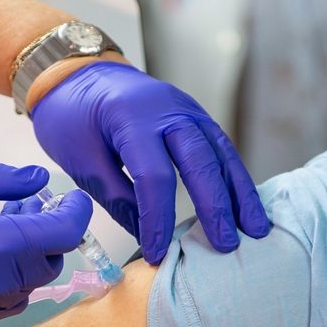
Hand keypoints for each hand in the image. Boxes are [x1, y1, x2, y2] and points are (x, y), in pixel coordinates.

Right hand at [0, 159, 91, 324]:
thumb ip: (1, 179)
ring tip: (12, 217)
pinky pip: (5, 299)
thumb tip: (39, 180)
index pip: (58, 234)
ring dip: (32, 252)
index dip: (75, 213)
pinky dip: (13, 274)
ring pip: (29, 284)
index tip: (74, 197)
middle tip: (34, 201)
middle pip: (48, 262)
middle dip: (52, 231)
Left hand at [31, 61, 270, 263]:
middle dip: (215, 206)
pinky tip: (244, 202)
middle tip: (227, 246)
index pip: (154, 176)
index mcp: (131, 118)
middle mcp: (167, 109)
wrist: (75, 73)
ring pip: (220, 152)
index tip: (158, 253)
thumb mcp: (81, 160)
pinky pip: (219, 146)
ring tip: (255, 229)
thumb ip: (116, 197)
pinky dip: (233, 175)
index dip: (159, 219)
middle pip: (200, 161)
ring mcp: (186, 108)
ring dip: (239, 192)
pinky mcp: (194, 115)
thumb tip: (146, 235)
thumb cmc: (71, 116)